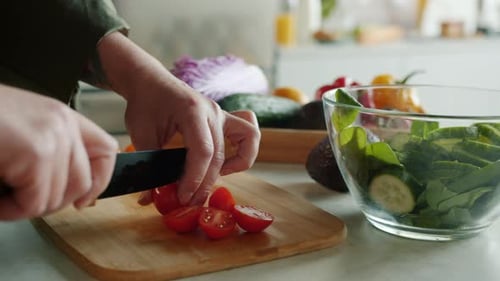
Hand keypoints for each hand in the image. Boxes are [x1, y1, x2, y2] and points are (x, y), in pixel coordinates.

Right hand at [0, 84, 117, 219]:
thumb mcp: (23, 134)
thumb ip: (53, 154)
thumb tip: (80, 196)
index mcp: (62, 117)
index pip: (106, 150)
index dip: (98, 180)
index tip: (82, 200)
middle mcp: (63, 123)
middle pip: (83, 183)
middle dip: (50, 202)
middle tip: (20, 199)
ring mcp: (53, 136)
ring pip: (58, 198)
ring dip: (26, 207)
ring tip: (2, 194)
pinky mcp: (36, 152)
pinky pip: (34, 203)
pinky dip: (10, 210)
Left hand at [98, 32, 260, 205]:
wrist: (150, 81)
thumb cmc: (145, 104)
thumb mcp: (141, 133)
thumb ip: (149, 163)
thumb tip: (150, 199)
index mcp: (192, 111)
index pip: (203, 150)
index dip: (195, 178)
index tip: (183, 197)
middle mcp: (213, 111)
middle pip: (219, 154)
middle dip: (205, 183)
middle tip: (189, 202)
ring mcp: (222, 114)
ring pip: (246, 141)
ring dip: (234, 167)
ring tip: (212, 181)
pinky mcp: (225, 119)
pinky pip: (249, 134)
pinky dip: (245, 152)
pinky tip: (226, 167)